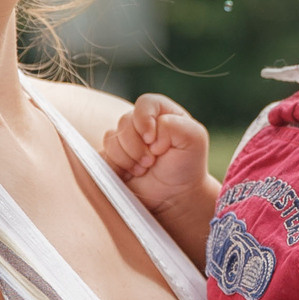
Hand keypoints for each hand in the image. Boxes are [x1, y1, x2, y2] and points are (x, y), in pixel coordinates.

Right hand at [98, 93, 213, 216]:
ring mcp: (124, 138)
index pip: (144, 104)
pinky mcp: (112, 155)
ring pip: (112, 139)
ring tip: (143, 169)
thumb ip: (176, 126)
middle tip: (151, 162)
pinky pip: (103, 155)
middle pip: (125, 122)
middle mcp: (141, 121)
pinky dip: (117, 166)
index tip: (152, 141)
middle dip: (137, 147)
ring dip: (128, 159)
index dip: (144, 121)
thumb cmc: (186, 165)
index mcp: (161, 111)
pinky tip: (130, 174)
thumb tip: (150, 136)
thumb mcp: (195, 139)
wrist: (174, 195)